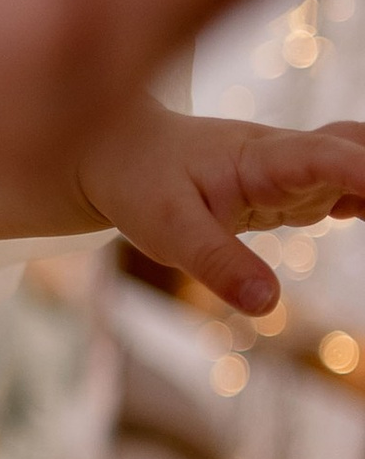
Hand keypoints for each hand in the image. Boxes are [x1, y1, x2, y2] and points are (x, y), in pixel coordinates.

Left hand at [76, 101, 364, 312]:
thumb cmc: (137, 182)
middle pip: (363, 153)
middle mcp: (290, 156)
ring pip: (364, 166)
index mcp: (260, 158)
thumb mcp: (163, 230)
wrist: (118, 151)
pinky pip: (354, 188)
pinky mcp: (299, 186)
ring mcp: (299, 169)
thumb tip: (268, 307)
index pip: (328, 158)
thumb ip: (216, 263)